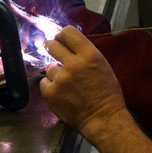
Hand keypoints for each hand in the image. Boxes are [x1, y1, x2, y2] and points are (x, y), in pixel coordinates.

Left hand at [40, 25, 125, 141]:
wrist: (104, 120)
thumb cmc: (107, 93)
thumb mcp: (102, 65)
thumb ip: (84, 52)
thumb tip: (66, 43)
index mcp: (89, 55)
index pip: (67, 32)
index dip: (62, 35)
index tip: (61, 39)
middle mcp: (74, 64)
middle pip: (52, 44)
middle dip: (52, 47)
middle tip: (53, 52)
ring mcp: (61, 79)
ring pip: (49, 67)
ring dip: (55, 72)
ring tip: (66, 83)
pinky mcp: (51, 93)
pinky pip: (44, 83)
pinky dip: (51, 87)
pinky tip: (61, 92)